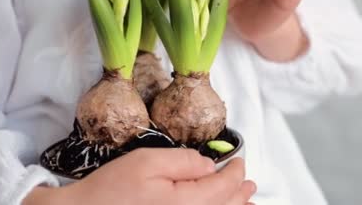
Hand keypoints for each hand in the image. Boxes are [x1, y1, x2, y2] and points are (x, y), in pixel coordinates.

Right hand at [23, 148, 255, 204]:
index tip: (238, 160)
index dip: (235, 172)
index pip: (223, 187)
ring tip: (247, 201)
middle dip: (240, 193)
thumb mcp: (147, 162)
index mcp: (185, 202)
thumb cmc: (111, 188)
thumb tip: (209, 165)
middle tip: (250, 183)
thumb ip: (183, 161)